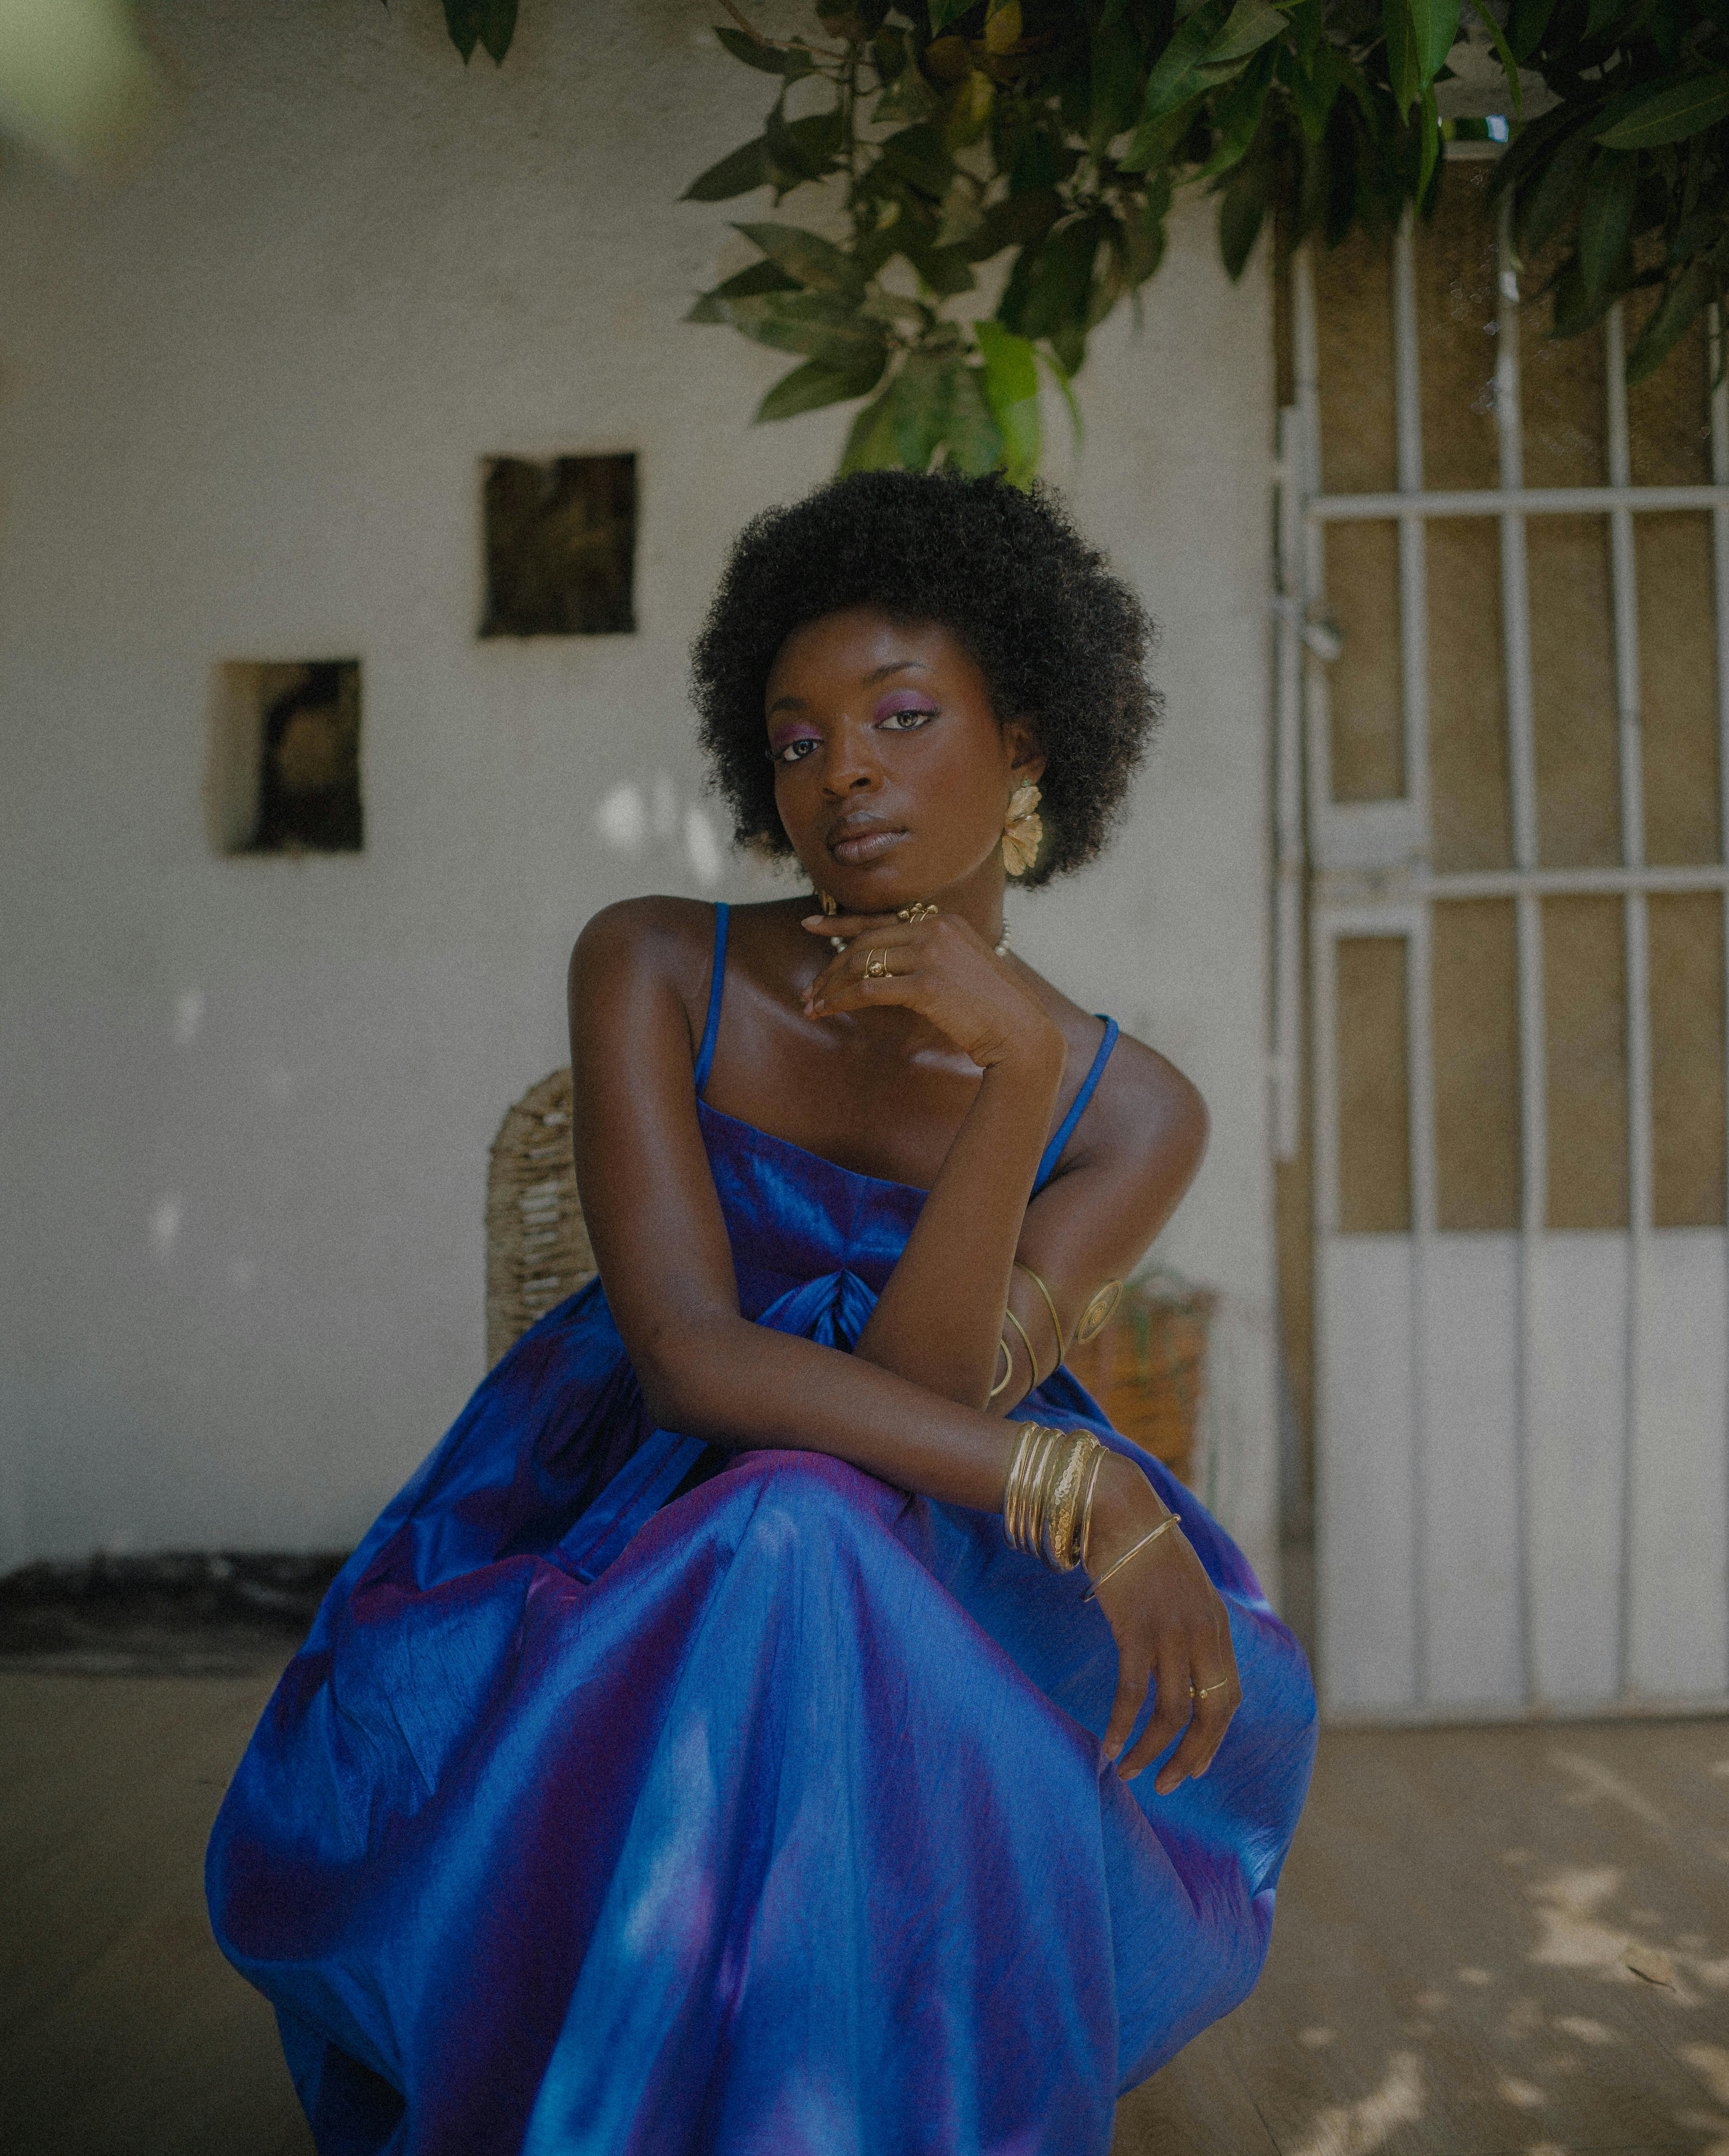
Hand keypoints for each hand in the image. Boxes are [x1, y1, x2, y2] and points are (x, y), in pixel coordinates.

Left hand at [802, 909, 1062, 1073]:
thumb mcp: (960, 970)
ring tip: (812, 1006)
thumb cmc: (991, 1010)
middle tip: (810, 991)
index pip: (880, 920)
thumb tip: (883, 968)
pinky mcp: (927, 984)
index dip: (840, 922)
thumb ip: (927, 959)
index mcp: (944, 921)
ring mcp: (932, 954)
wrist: (1022, 1033)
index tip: (810, 925)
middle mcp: (936, 929)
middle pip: (865, 941)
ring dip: (831, 986)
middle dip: (831, 967)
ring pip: (862, 962)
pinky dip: (842, 1000)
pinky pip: (869, 988)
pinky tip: (827, 1012)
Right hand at [1086, 1452, 1241, 1792]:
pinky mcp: (1136, 1626)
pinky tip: (1109, 1744)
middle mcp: (1202, 1631)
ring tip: (1130, 1771)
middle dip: (1191, 1756)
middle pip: (1210, 1712)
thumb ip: (1188, 1622)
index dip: (1215, 1737)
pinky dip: (1123, 1725)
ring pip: (1171, 1709)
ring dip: (1152, 1749)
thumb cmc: (1141, 1545)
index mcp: (1216, 1623)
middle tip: (1168, 1785)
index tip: (1195, 1765)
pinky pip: (1133, 1691)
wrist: (1117, 1504)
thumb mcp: (1181, 1586)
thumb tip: (1179, 1657)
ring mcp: (1171, 1629)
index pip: (1229, 1696)